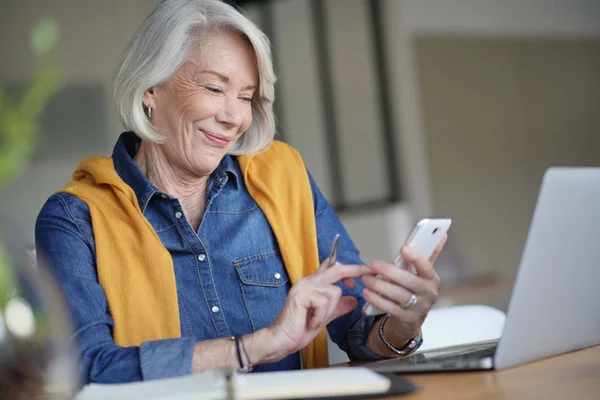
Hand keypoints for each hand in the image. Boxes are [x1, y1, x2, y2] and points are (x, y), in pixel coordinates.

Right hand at [267, 260, 370, 356]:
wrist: (281, 340)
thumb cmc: (298, 329)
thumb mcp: (324, 317)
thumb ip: (338, 307)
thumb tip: (354, 300)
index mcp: (313, 285)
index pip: (331, 268)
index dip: (348, 268)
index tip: (364, 271)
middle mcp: (308, 282)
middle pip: (336, 269)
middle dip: (354, 270)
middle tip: (368, 271)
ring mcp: (304, 287)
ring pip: (333, 291)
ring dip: (329, 311)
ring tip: (315, 321)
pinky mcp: (301, 295)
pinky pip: (324, 302)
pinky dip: (320, 316)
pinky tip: (311, 322)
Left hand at [362, 234, 446, 349]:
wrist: (412, 317)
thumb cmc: (415, 289)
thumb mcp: (422, 273)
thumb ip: (429, 254)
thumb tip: (442, 234)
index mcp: (432, 278)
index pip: (426, 267)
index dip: (416, 258)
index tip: (404, 248)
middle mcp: (428, 293)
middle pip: (409, 281)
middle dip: (390, 272)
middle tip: (374, 264)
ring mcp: (419, 308)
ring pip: (399, 295)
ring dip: (380, 286)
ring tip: (366, 279)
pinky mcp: (407, 319)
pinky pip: (390, 309)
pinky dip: (377, 300)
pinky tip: (366, 293)